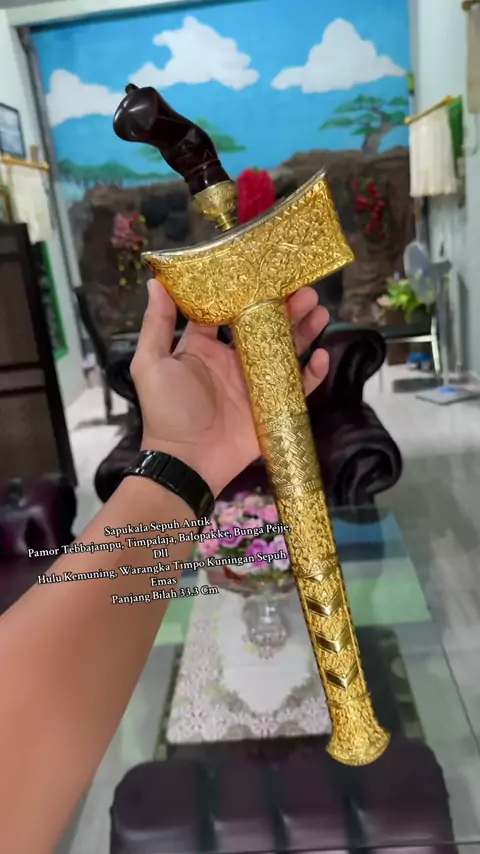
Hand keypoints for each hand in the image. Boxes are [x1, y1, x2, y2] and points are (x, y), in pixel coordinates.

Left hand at [131, 280, 329, 496]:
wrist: (187, 462)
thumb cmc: (166, 411)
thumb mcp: (151, 363)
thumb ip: (156, 324)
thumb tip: (156, 282)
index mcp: (204, 346)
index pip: (228, 309)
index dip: (246, 289)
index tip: (263, 268)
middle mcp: (233, 360)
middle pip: (265, 325)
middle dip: (286, 306)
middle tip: (304, 288)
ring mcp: (255, 382)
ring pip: (286, 349)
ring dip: (304, 330)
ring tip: (319, 310)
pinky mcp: (272, 406)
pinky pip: (298, 386)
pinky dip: (312, 372)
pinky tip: (321, 355)